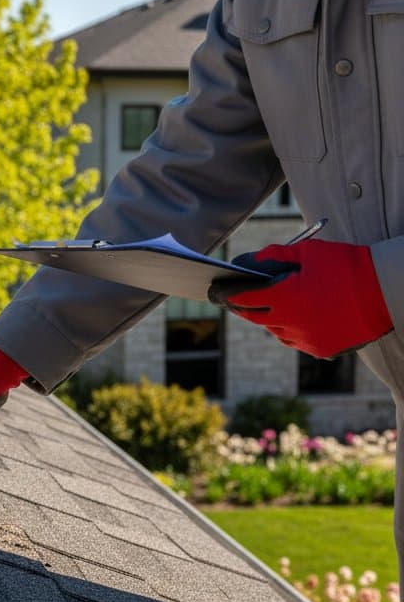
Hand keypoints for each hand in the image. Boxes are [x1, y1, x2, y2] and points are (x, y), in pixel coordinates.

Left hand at [210, 240, 391, 357]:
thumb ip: (276, 254)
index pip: (243, 299)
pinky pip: (298, 341)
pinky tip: (296, 319)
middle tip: (233, 301)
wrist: (388, 291)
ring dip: (270, 320)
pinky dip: (293, 330)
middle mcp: (290, 323)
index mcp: (284, 298)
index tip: (215, 291)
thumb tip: (252, 262)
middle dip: (243, 308)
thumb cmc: (349, 266)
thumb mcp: (309, 252)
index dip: (227, 294)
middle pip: (255, 318)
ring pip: (276, 331)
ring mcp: (306, 340)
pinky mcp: (322, 350)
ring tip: (268, 308)